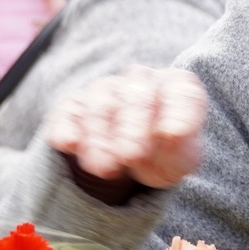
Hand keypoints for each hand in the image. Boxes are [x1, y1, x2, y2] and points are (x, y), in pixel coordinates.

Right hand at [43, 66, 206, 188]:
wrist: (132, 161)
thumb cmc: (164, 152)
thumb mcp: (180, 158)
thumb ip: (180, 146)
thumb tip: (172, 133)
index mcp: (176, 86)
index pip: (181, 93)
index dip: (178, 112)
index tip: (173, 135)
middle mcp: (140, 80)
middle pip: (136, 97)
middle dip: (133, 128)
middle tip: (132, 157)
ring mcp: (105, 89)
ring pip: (100, 106)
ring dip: (100, 138)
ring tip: (104, 169)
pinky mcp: (73, 106)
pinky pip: (67, 113)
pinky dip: (67, 128)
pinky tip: (69, 144)